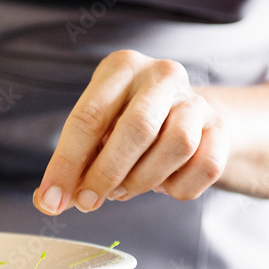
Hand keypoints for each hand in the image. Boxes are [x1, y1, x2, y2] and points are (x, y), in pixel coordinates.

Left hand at [33, 50, 228, 214]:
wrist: (185, 113)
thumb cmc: (126, 121)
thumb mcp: (97, 128)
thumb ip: (73, 161)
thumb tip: (47, 199)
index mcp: (121, 67)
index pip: (89, 116)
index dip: (67, 163)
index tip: (51, 198)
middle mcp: (161, 75)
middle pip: (136, 128)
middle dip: (106, 173)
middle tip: (87, 201)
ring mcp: (196, 99)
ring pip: (177, 145)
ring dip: (143, 179)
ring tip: (123, 189)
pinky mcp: (221, 128)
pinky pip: (205, 167)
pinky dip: (178, 187)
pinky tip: (161, 185)